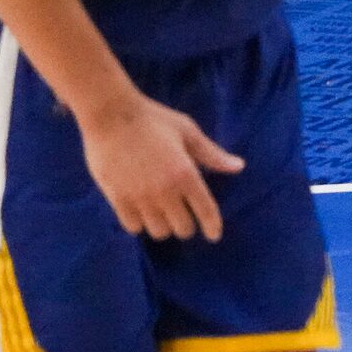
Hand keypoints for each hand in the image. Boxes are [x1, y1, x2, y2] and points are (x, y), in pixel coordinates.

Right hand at [78, 89, 243, 241]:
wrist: (112, 115)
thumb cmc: (154, 120)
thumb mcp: (189, 132)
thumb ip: (212, 155)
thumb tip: (239, 167)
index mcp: (186, 174)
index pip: (205, 210)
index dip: (213, 227)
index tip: (214, 236)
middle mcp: (165, 191)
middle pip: (182, 228)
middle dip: (187, 225)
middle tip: (184, 216)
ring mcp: (140, 197)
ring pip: (158, 232)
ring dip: (163, 226)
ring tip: (162, 214)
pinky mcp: (117, 199)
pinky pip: (132, 227)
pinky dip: (140, 224)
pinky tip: (142, 212)